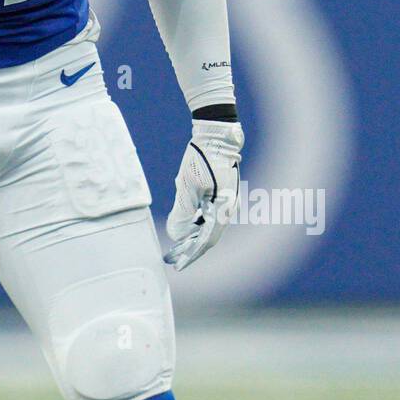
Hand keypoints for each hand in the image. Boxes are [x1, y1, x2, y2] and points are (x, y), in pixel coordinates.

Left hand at [164, 120, 243, 271]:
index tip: (178, 265)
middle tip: (171, 258)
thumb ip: (182, 212)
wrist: (217, 134)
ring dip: (191, 237)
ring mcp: (226, 201)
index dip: (191, 255)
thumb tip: (177, 236)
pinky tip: (184, 226)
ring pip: (207, 226)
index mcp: (223, 209)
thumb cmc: (202, 158)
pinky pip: (208, 215)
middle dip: (189, 249)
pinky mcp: (221, 194)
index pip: (206, 241)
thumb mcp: (188, 185)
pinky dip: (195, 223)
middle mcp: (228, 209)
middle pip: (207, 236)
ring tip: (174, 246)